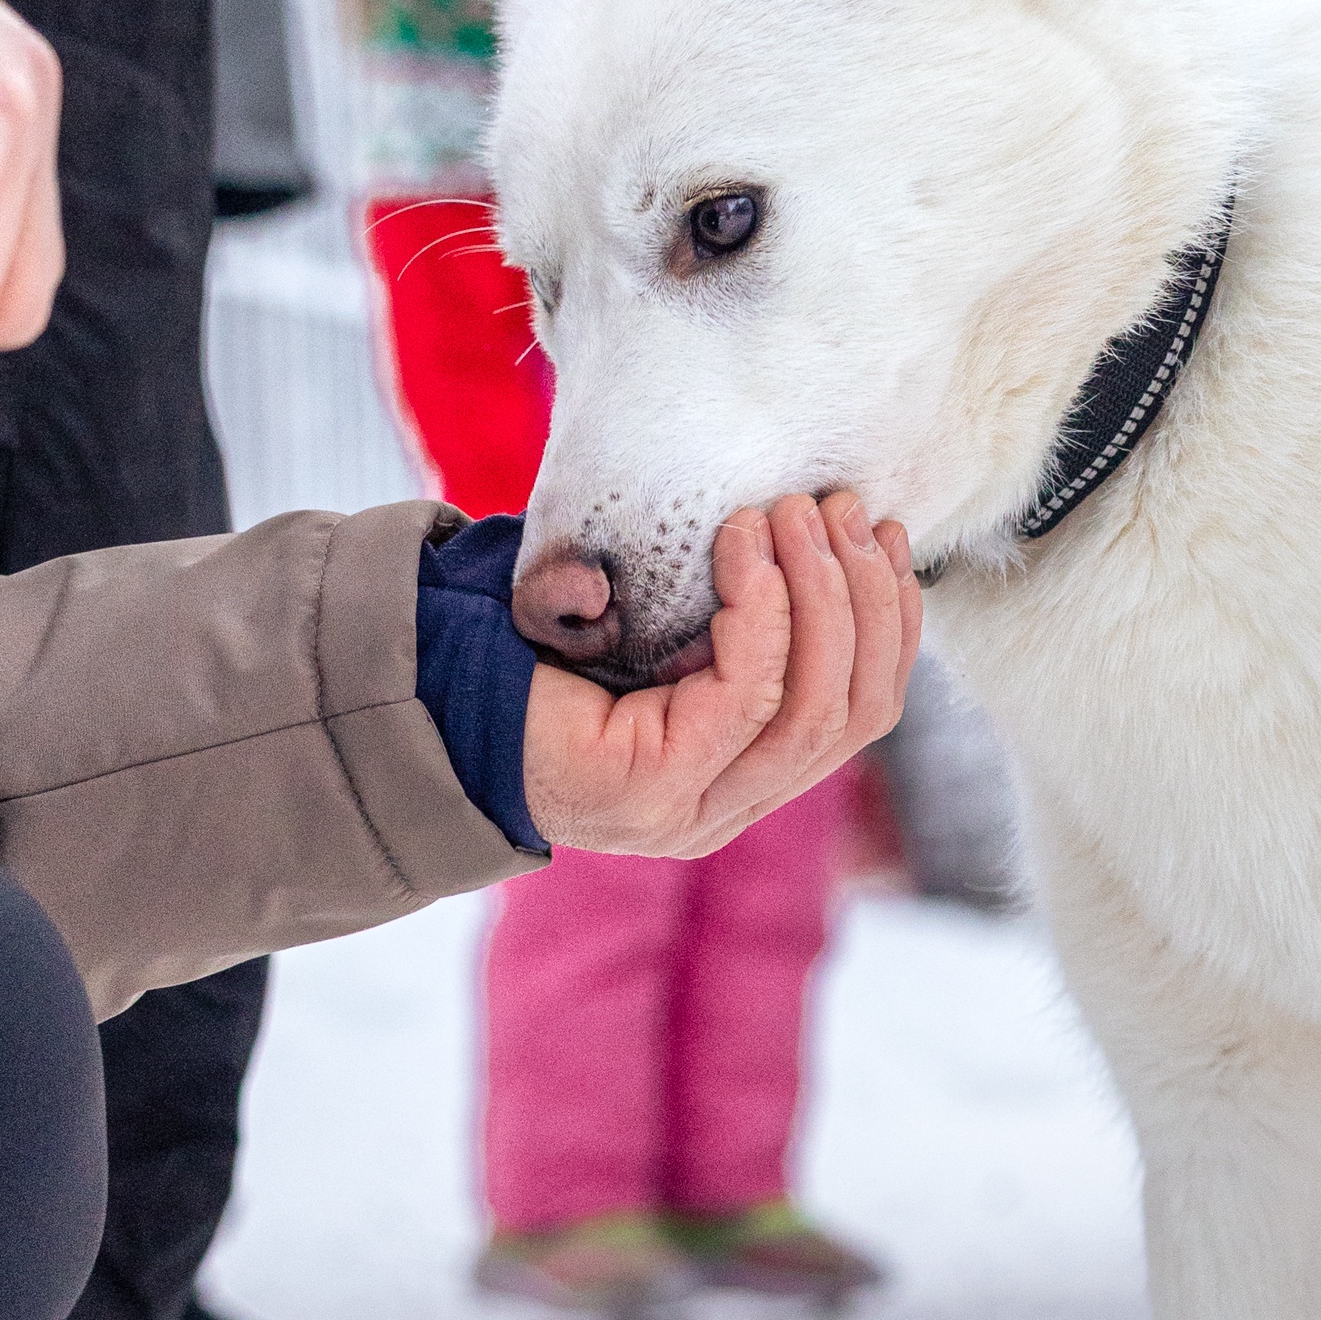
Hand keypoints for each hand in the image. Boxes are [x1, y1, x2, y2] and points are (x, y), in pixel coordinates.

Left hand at [521, 491, 920, 857]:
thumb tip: (805, 537)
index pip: (860, 714)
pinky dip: (764, 610)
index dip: (891, 625)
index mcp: (742, 777)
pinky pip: (745, 694)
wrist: (429, 690)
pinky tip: (743, 545)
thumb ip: (733, 621)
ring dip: (821, 595)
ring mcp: (694, 811)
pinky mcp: (653, 789)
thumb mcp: (659, 632)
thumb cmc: (538, 649)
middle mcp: (728, 807)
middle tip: (841, 509)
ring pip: (814, 708)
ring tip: (796, 514)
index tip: (884, 537)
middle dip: (865, 599)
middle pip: (853, 714)